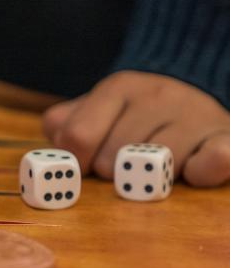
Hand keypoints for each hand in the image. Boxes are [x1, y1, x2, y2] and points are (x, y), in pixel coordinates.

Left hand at [43, 71, 229, 186]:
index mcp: (117, 88)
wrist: (195, 90)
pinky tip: (191, 170)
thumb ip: (67, 121)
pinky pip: (214, 159)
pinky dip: (201, 170)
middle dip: (109, 172)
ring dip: (146, 180)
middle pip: (110, 160)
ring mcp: (193, 114)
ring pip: (152, 166)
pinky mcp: (225, 136)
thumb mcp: (97, 108)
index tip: (83, 167)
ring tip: (151, 169)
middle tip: (121, 168)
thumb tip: (55, 135)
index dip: (74, 162)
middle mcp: (156, 95)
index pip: (77, 137)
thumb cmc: (134, 111)